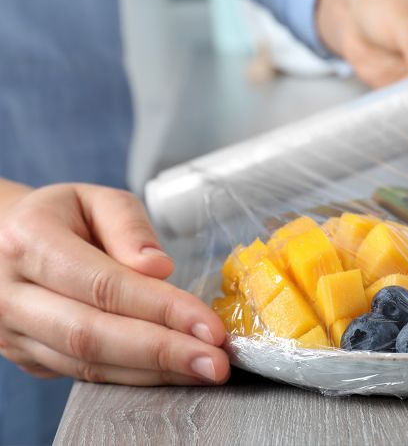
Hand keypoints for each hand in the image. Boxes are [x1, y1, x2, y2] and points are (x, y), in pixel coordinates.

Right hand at [0, 183, 229, 384]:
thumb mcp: (95, 199)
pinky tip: (174, 373)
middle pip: (92, 334)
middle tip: (216, 362)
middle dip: (163, 352)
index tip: (209, 325)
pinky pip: (85, 375)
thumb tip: (159, 267)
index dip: (161, 308)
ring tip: (205, 371)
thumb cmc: (60, 217)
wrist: (3, 241)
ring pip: (87, 364)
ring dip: (154, 372)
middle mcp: (11, 293)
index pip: (103, 284)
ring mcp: (14, 333)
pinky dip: (136, 377)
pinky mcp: (28, 358)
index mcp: (29, 241)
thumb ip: (129, 226)